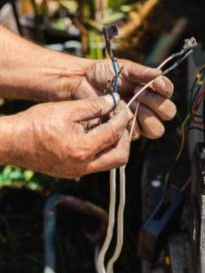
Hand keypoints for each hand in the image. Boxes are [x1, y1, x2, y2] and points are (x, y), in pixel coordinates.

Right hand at [0, 95, 131, 177]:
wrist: (11, 142)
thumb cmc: (35, 123)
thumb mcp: (66, 109)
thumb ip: (94, 105)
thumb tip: (114, 101)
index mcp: (83, 149)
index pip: (114, 133)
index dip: (123, 117)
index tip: (123, 106)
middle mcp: (84, 165)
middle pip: (121, 156)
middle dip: (125, 137)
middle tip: (121, 119)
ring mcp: (78, 172)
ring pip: (110, 161)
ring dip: (115, 143)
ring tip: (110, 124)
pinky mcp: (73, 172)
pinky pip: (98, 162)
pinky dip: (103, 148)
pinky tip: (97, 133)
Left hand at [72, 59, 176, 138]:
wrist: (83, 83)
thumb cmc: (105, 73)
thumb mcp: (126, 69)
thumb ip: (143, 73)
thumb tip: (160, 75)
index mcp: (152, 89)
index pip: (168, 92)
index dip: (165, 89)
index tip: (156, 83)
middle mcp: (149, 106)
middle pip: (168, 113)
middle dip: (156, 104)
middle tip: (138, 93)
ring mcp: (139, 120)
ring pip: (156, 129)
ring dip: (146, 117)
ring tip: (130, 104)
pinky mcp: (126, 131)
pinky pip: (137, 134)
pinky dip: (129, 124)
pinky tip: (117, 113)